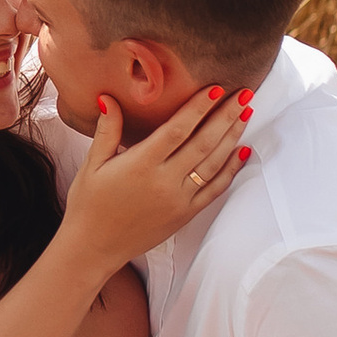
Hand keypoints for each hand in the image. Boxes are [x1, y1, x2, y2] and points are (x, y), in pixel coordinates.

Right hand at [65, 86, 246, 265]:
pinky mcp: (185, 215)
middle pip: (203, 142)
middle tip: (244, 94)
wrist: (93, 248)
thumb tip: (108, 98)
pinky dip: (231, 169)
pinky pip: (214, 189)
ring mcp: (178, 200)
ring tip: (247, 113)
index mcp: (140, 165)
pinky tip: (242, 151)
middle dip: (226, 116)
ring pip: (213, 163)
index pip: (177, 130)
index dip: (198, 108)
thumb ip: (107, 130)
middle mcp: (164, 182)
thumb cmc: (89, 204)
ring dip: (232, 137)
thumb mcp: (92, 165)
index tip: (217, 88)